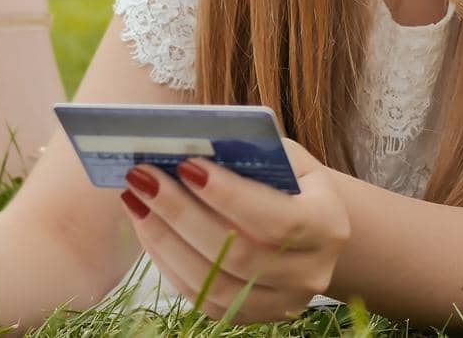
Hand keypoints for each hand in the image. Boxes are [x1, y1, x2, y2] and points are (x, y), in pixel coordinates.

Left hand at [118, 139, 349, 323]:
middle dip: (182, 212)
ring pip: (212, 283)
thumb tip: (187, 145)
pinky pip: (199, 296)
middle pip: (239, 254)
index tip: (186, 164)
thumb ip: (247, 152)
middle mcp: (310, 273)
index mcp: (328, 226)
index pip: (277, 220)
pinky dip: (165, 259)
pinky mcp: (249, 317)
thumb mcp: (283, 156)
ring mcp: (280, 303)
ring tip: (134, 197)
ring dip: (164, 237)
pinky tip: (145, 224)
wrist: (306, 223)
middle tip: (142, 176)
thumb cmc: (287, 178)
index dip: (229, 196)